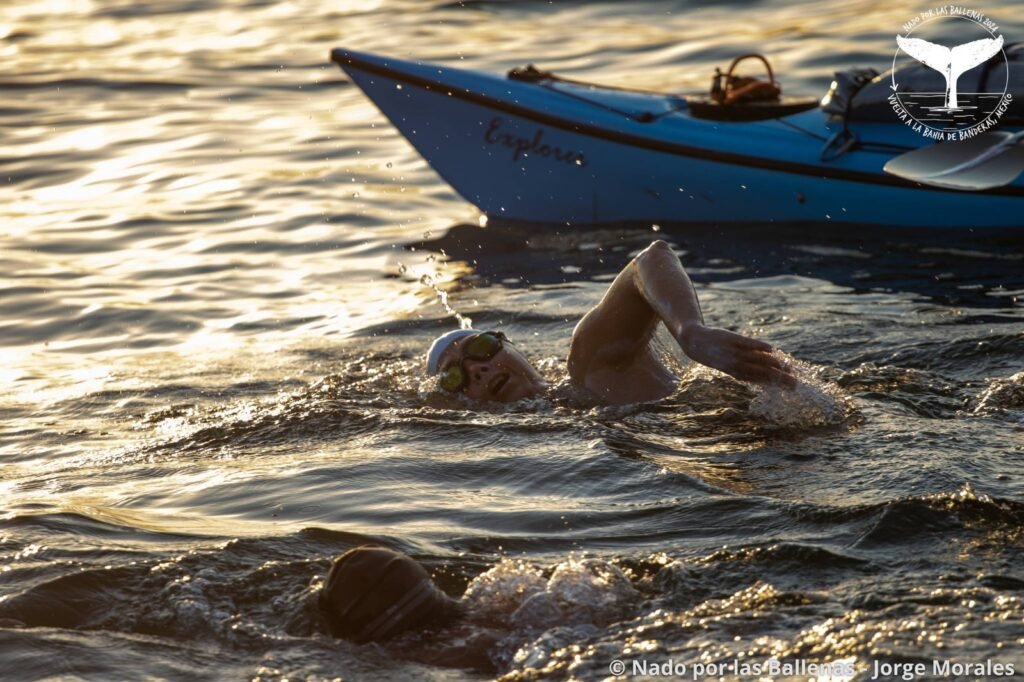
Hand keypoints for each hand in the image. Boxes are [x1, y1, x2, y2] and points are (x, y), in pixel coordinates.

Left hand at [679, 324, 796, 386]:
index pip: (762, 380)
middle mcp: (737, 365)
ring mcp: (734, 352)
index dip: (777, 384)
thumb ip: (748, 371)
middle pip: (762, 373)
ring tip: (786, 366)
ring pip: (757, 359)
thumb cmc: (717, 355)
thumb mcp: (731, 367)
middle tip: (795, 382)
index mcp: (738, 374)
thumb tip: (768, 376)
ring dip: (772, 363)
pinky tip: (771, 349)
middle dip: (779, 378)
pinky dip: (759, 347)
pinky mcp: (732, 339)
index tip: (792, 387)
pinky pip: (748, 344)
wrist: (695, 342)